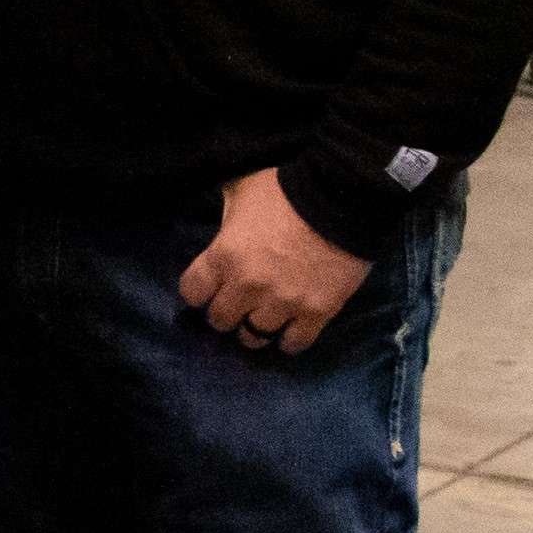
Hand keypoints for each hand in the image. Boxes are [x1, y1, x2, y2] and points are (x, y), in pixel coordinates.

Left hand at [179, 165, 370, 355]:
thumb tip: (221, 222)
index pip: (192, 292)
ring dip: (253, 329)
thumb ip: (225, 214)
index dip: (198, 291)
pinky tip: (288, 331)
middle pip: (220, 320)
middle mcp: (248, 286)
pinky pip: (294, 342)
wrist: (340, 197)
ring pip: (254, 336)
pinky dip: (288, 340)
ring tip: (259, 320)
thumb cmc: (284, 190)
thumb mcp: (240, 191)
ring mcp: (283, 302)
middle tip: (235, 305)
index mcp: (223, 257)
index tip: (207, 288)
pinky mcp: (317, 312)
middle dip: (224, 313)